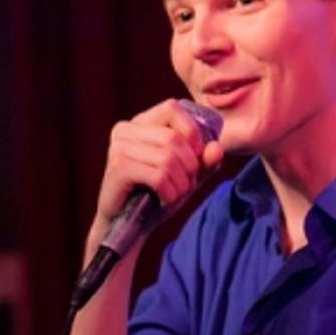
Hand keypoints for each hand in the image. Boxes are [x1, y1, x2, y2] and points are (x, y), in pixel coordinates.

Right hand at [89, 100, 224, 252]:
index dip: (192, 131)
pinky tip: (163, 201)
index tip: (196, 157)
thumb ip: (205, 161)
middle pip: (173, 137)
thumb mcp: (187, 176)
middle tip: (185, 185)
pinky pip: (158, 176)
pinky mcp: (118, 168)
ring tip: (174, 195)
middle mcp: (125, 130)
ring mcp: (119, 148)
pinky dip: (170, 193)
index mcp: (140, 123)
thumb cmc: (156, 196)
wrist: (129, 226)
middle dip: (190, 166)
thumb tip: (216, 148)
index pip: (172, 108)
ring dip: (181, 183)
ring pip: (168, 158)